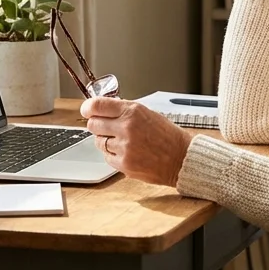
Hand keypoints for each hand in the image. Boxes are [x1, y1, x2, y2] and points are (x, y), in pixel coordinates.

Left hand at [80, 96, 195, 186]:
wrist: (182, 158)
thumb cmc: (168, 136)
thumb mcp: (148, 114)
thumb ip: (125, 110)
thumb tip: (104, 108)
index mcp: (133, 112)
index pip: (97, 105)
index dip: (88, 107)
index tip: (86, 110)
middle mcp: (126, 128)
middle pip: (93, 124)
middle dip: (97, 125)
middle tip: (106, 127)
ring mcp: (124, 147)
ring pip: (98, 142)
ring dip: (106, 141)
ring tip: (123, 141)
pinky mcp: (123, 164)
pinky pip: (107, 157)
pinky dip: (113, 155)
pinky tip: (128, 152)